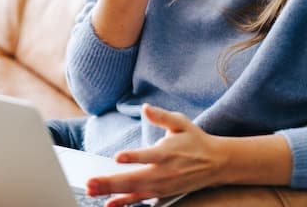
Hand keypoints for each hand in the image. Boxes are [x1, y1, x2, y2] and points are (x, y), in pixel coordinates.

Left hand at [86, 104, 228, 206]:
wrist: (215, 163)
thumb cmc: (195, 140)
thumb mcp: (181, 123)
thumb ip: (162, 116)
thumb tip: (146, 108)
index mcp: (168, 152)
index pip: (149, 155)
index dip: (134, 157)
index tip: (118, 157)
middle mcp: (164, 172)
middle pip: (135, 178)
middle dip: (111, 182)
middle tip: (90, 183)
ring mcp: (162, 185)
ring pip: (134, 191)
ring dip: (112, 192)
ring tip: (92, 191)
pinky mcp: (162, 193)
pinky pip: (140, 200)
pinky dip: (125, 202)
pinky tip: (109, 204)